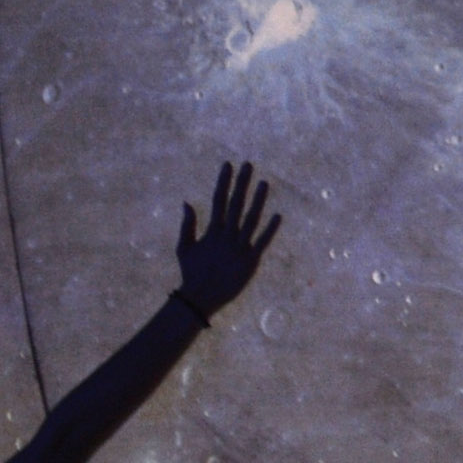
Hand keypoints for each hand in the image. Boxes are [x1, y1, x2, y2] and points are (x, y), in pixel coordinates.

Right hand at [177, 160, 281, 310]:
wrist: (200, 298)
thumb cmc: (192, 273)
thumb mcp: (184, 248)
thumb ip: (187, 225)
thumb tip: (187, 203)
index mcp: (212, 231)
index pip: (219, 200)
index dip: (224, 181)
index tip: (228, 164)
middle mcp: (226, 236)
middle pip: (236, 204)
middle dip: (242, 184)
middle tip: (248, 164)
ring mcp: (239, 248)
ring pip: (251, 219)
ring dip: (258, 201)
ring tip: (264, 182)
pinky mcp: (251, 261)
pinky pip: (262, 242)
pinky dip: (270, 230)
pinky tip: (278, 215)